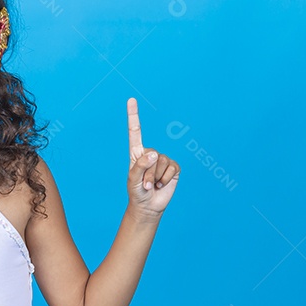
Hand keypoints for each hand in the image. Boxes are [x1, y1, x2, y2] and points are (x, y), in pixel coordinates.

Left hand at [126, 97, 178, 219]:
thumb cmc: (137, 192)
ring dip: (155, 178)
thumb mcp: (133, 180)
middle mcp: (151, 153)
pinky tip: (162, 184)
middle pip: (151, 156)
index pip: (135, 131)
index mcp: (137, 153)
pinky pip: (171, 169)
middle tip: (144, 185)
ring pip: (161, 163)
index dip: (133, 115)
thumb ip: (140, 166)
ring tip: (152, 185)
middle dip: (147, 174)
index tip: (131, 100)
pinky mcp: (174, 167)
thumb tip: (155, 153)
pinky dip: (166, 179)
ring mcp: (163, 160)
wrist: (148, 206)